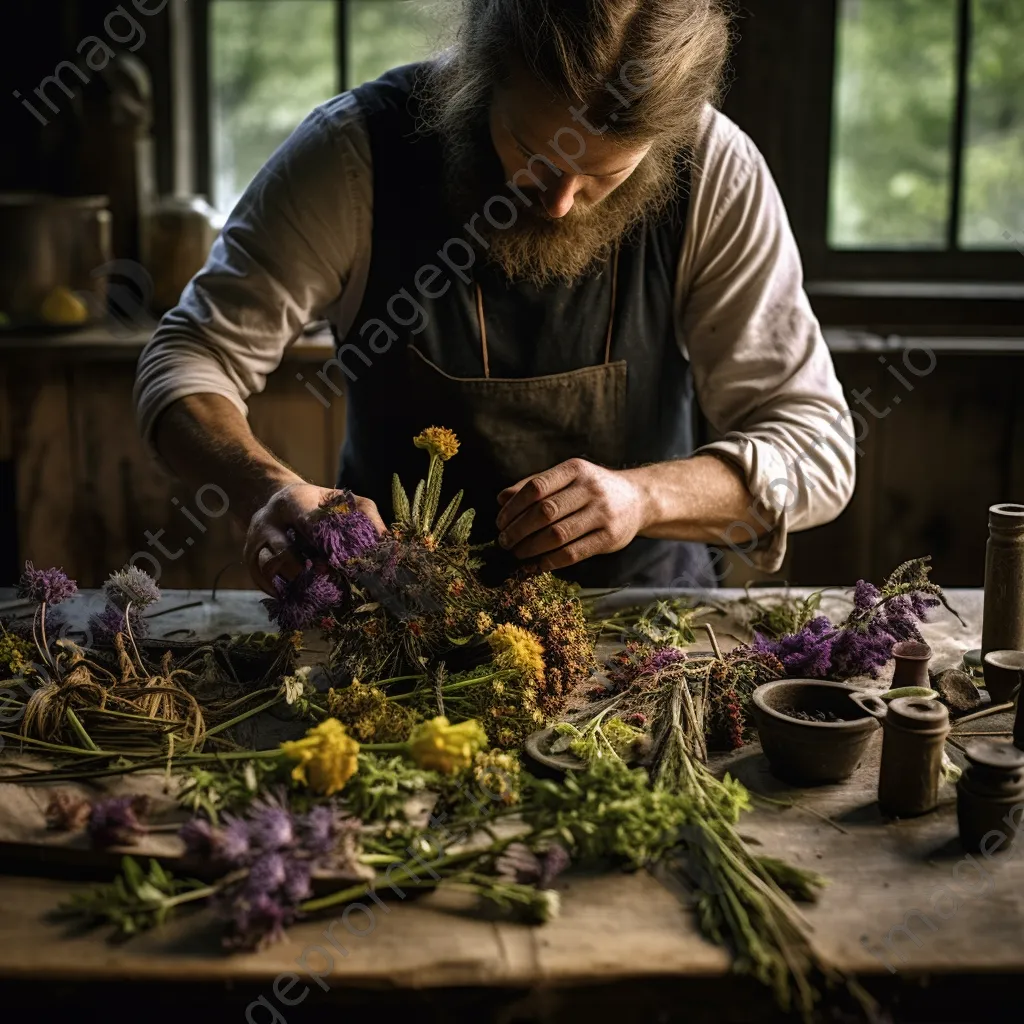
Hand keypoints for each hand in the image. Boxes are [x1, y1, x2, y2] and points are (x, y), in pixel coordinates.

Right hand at [244, 482, 384, 594]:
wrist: (276, 502)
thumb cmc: (318, 504)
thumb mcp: (341, 500)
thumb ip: (365, 516)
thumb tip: (387, 540)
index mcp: (293, 501)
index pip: (306, 522)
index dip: (324, 544)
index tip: (342, 562)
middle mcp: (268, 521)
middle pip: (282, 552)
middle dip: (306, 572)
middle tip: (329, 583)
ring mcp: (255, 542)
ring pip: (268, 569)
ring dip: (294, 585)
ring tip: (316, 594)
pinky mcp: (249, 560)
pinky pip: (262, 583)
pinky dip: (282, 593)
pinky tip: (302, 598)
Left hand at [495, 459, 649, 570]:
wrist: (638, 499)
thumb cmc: (592, 489)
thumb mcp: (567, 478)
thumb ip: (535, 485)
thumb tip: (501, 499)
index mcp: (575, 470)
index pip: (536, 488)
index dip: (513, 508)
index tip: (500, 522)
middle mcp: (590, 489)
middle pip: (545, 512)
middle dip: (518, 530)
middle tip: (504, 542)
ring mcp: (602, 514)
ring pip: (557, 535)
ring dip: (531, 548)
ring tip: (517, 553)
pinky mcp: (609, 538)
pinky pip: (573, 553)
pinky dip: (550, 561)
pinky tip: (536, 565)